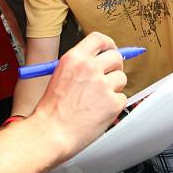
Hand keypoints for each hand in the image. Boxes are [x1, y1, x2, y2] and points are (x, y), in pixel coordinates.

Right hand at [32, 32, 126, 159]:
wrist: (51, 133)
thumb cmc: (51, 111)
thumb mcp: (60, 76)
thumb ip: (79, 67)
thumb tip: (99, 62)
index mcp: (74, 59)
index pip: (98, 39)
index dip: (108, 44)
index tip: (111, 49)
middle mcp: (89, 68)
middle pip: (115, 57)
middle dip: (115, 67)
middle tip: (109, 76)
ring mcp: (103, 85)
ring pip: (121, 78)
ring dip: (114, 88)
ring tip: (97, 100)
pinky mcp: (113, 102)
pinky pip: (122, 98)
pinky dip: (114, 106)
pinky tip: (99, 112)